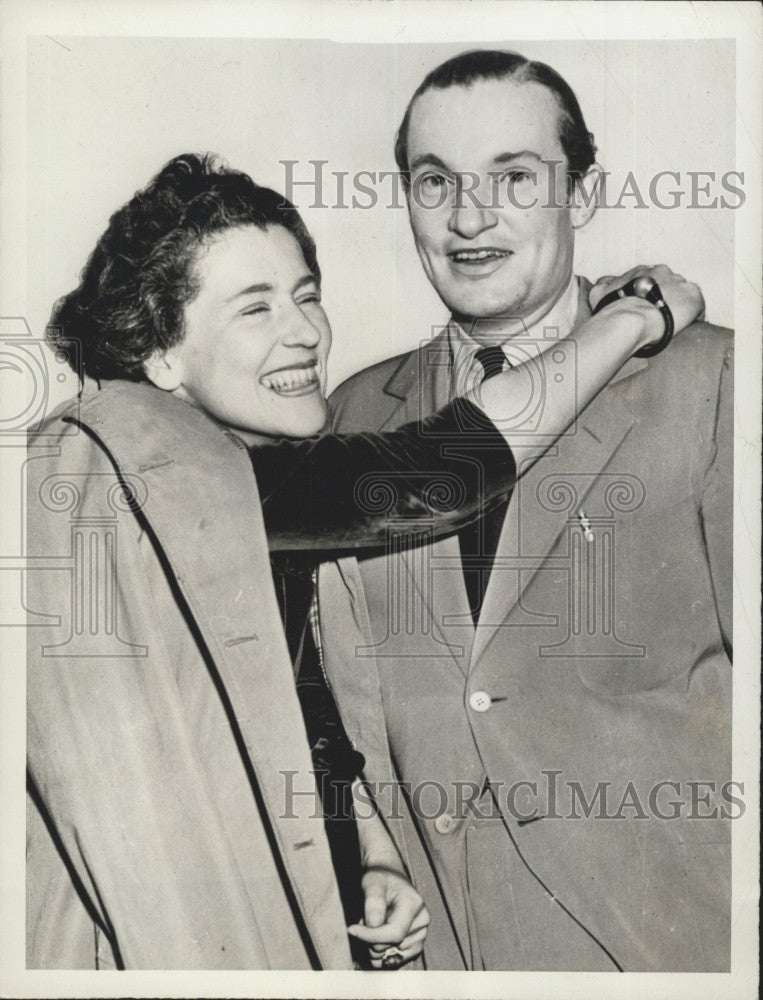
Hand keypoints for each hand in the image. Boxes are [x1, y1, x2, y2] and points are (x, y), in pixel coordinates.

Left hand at [347, 866, 429, 968]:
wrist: (388, 878)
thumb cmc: (379, 878)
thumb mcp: (372, 883)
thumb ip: (373, 901)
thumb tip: (374, 924)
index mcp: (414, 904)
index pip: (394, 933)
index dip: (370, 936)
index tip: (351, 929)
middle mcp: (422, 922)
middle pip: (390, 948)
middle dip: (369, 940)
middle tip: (364, 921)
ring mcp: (420, 936)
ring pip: (389, 959)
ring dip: (373, 947)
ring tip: (372, 927)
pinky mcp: (414, 946)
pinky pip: (392, 962)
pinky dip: (379, 955)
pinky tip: (375, 938)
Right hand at [590, 264, 704, 344]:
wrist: (631, 319)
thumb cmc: (614, 309)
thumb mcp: (600, 291)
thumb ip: (605, 283)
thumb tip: (605, 282)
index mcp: (643, 270)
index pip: (650, 278)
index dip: (648, 293)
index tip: (646, 305)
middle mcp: (664, 271)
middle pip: (668, 283)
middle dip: (664, 297)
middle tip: (657, 314)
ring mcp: (680, 283)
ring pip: (682, 293)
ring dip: (677, 305)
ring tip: (669, 322)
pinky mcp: (693, 297)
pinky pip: (697, 306)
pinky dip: (692, 316)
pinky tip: (682, 326)